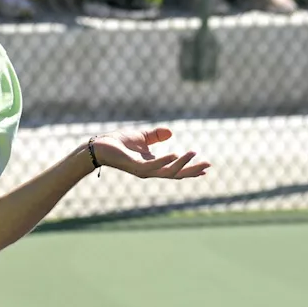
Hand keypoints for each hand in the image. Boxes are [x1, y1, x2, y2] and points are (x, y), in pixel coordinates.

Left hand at [91, 127, 209, 179]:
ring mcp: (143, 170)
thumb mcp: (142, 137)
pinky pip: (153, 166)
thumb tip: (171, 132)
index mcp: (153, 164)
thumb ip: (155, 136)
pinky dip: (165, 161)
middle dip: (192, 170)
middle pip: (176, 174)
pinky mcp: (135, 166)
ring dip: (183, 164)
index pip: (175, 169)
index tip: (206, 169)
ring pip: (168, 171)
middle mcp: (150, 170)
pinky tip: (175, 154)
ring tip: (194, 154)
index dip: (190, 169)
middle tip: (208, 165)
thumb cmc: (118, 143)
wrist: (99, 146)